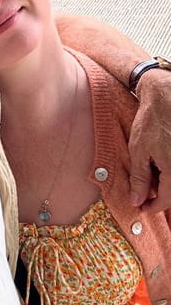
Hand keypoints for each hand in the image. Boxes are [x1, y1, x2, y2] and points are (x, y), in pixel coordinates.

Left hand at [128, 69, 170, 212]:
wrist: (167, 97)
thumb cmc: (151, 121)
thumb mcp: (139, 150)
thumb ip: (140, 178)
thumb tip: (137, 201)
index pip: (166, 201)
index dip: (152, 207)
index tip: (140, 208)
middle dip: (159, 195)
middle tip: (144, 190)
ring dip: (166, 183)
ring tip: (152, 172)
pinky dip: (170, 171)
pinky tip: (161, 163)